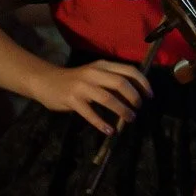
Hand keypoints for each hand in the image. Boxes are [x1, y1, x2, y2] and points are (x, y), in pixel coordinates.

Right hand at [30, 59, 151, 133]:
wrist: (46, 81)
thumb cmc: (75, 80)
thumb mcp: (94, 74)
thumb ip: (111, 81)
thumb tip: (133, 96)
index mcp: (102, 65)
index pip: (129, 70)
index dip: (142, 83)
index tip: (149, 96)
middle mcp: (93, 73)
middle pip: (120, 83)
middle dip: (134, 97)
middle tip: (138, 108)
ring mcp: (82, 86)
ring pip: (108, 98)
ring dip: (122, 110)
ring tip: (129, 119)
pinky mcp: (72, 99)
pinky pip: (90, 113)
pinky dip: (101, 123)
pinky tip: (109, 130)